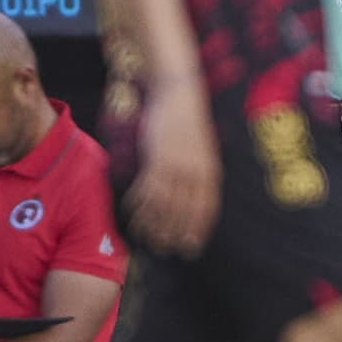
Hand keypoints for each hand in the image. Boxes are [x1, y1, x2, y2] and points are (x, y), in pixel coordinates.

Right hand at [124, 76, 220, 256]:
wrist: (178, 91)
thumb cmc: (187, 119)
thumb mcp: (201, 148)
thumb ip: (199, 171)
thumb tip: (192, 192)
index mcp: (210, 172)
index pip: (206, 210)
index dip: (197, 231)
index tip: (189, 249)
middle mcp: (195, 173)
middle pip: (183, 213)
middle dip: (173, 234)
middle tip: (163, 249)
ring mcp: (177, 166)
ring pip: (164, 205)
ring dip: (152, 224)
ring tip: (145, 237)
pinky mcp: (158, 158)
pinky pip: (147, 189)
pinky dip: (138, 204)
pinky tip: (131, 213)